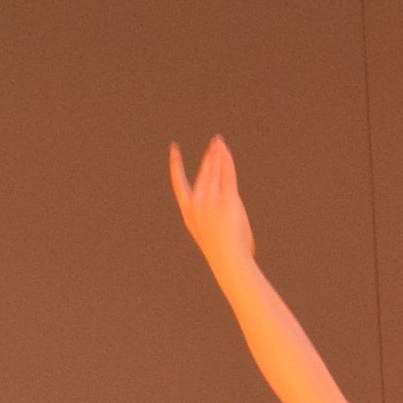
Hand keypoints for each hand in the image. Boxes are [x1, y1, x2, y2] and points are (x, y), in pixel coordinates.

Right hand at [168, 136, 254, 272]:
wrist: (228, 261)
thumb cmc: (224, 254)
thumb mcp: (215, 233)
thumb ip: (215, 218)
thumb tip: (226, 212)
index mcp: (188, 212)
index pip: (179, 183)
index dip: (176, 164)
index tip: (174, 148)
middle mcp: (197, 203)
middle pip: (202, 173)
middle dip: (208, 157)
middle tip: (213, 143)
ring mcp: (211, 200)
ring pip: (214, 171)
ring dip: (217, 155)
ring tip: (219, 142)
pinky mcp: (228, 199)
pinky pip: (227, 174)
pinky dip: (227, 161)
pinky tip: (226, 150)